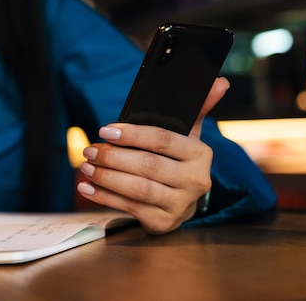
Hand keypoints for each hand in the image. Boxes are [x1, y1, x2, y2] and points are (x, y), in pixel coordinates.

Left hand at [77, 77, 229, 233]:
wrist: (183, 200)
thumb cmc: (177, 160)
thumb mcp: (187, 133)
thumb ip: (197, 107)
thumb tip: (218, 81)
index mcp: (201, 154)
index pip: (163, 140)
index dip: (132, 134)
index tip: (105, 130)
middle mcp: (195, 181)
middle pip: (148, 165)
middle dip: (113, 157)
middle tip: (90, 150)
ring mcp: (180, 205)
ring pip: (138, 189)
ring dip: (106, 177)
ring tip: (86, 166)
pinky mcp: (164, 223)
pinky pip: (130, 208)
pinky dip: (104, 197)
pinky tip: (86, 187)